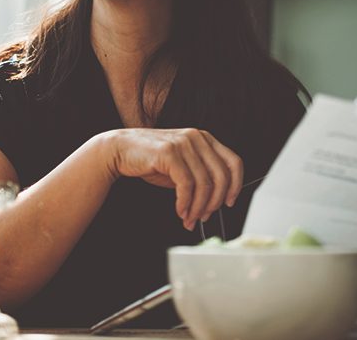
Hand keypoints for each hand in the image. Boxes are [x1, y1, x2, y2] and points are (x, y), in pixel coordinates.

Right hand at [99, 128, 243, 230]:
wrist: (120, 149)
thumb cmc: (151, 161)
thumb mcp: (182, 167)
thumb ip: (200, 177)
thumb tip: (215, 203)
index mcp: (205, 139)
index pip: (234, 162)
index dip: (236, 185)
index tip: (229, 202)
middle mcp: (197, 137)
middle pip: (221, 176)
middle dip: (214, 203)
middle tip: (203, 218)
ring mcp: (184, 143)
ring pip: (204, 183)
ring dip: (197, 207)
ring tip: (188, 219)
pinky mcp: (169, 152)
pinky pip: (186, 184)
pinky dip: (185, 202)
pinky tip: (179, 211)